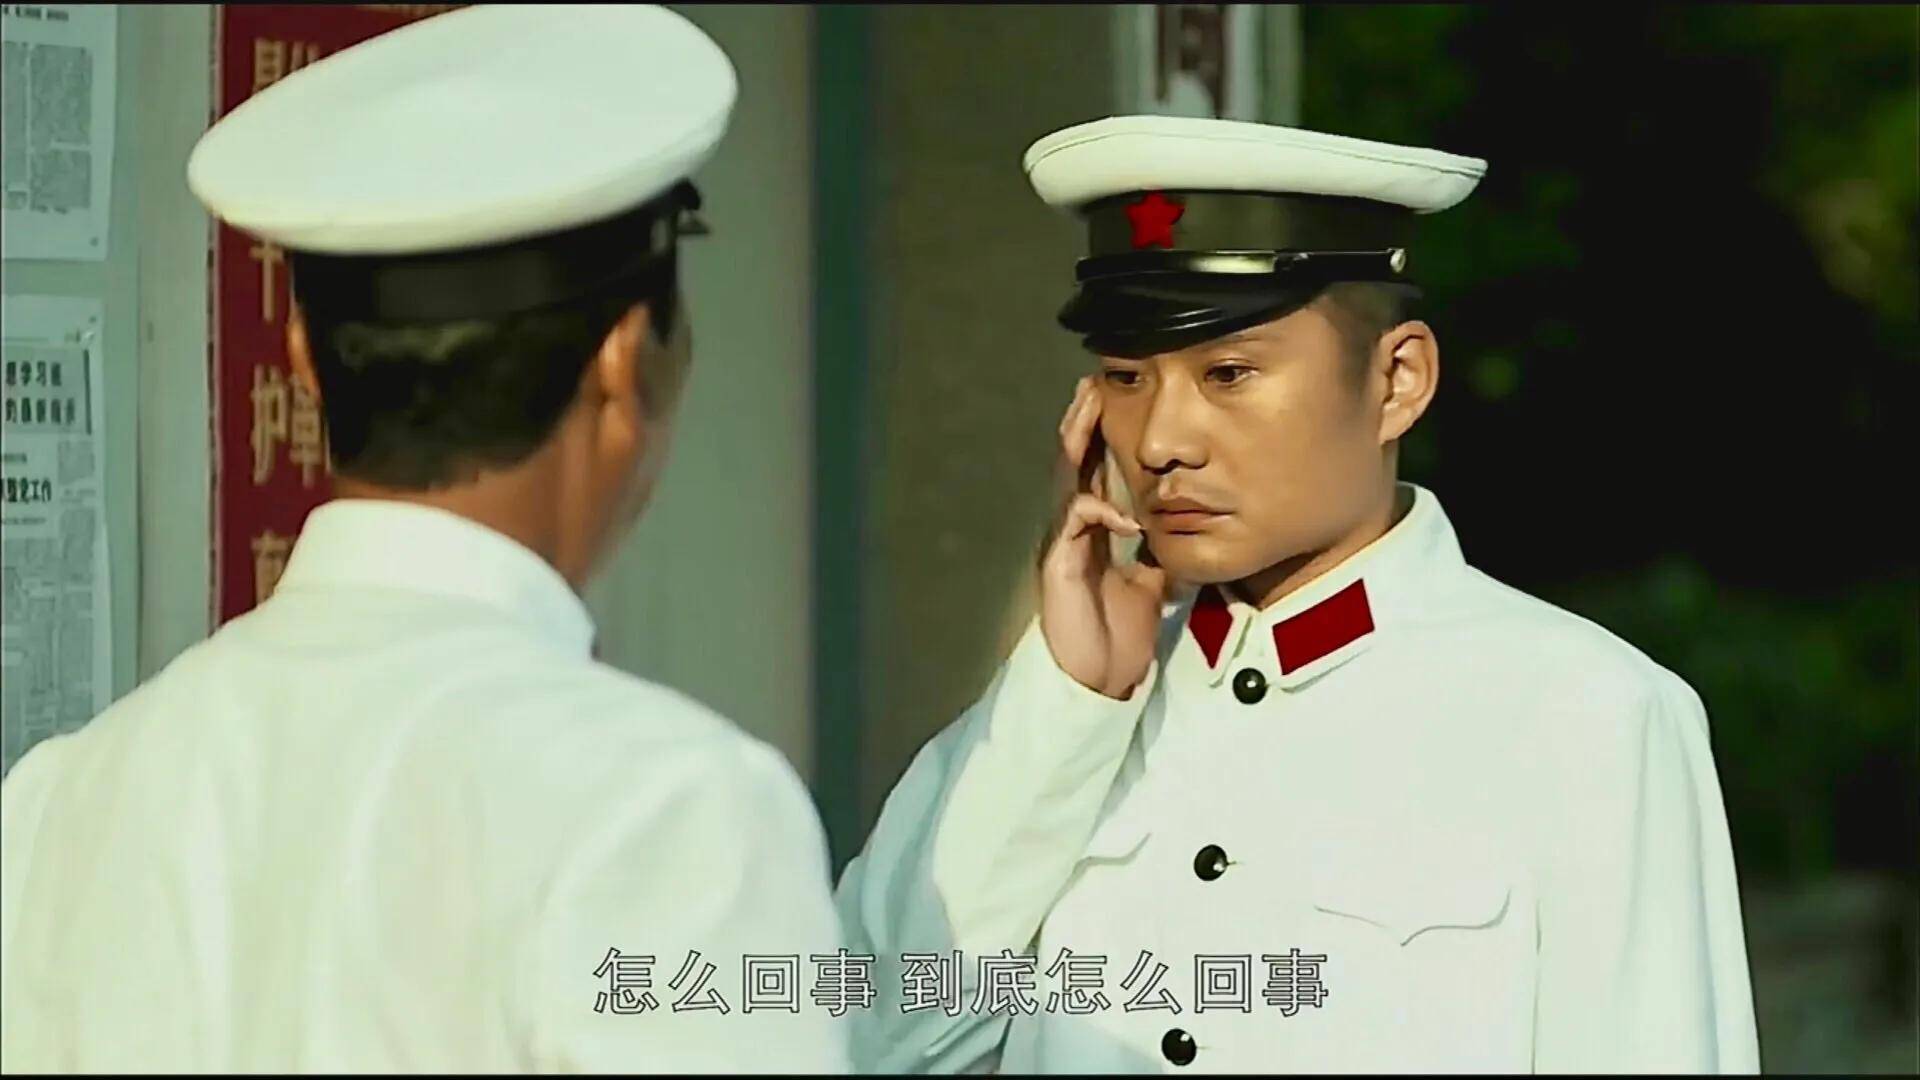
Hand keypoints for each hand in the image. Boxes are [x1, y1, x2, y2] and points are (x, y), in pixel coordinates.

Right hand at [1037, 377, 1168, 698]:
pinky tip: (1127, 515)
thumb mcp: (1149, 582)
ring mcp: (1060, 547)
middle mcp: (1070, 531)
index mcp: (1090, 531)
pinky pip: (1076, 526)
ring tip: (1088, 411)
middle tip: (1091, 383)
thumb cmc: (1117, 635)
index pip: (1091, 470)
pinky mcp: (1059, 568)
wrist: (1097, 681)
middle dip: (1080, 422)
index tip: (1109, 397)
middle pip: (1069, 463)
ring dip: (1076, 445)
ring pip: (1064, 482)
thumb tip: (1184, 529)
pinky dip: (1102, 512)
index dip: (1097, 434)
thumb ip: (1158, 551)